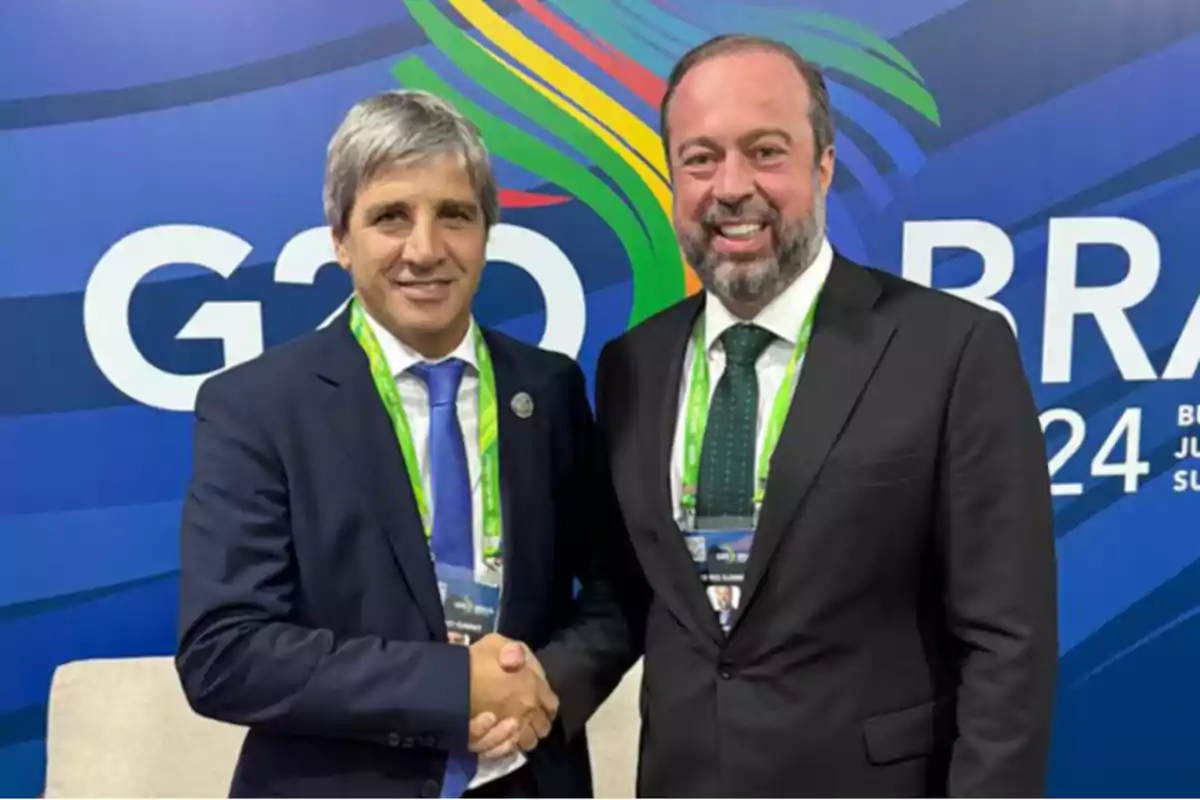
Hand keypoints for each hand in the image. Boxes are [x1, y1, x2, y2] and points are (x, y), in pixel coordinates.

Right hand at [469, 634, 558, 750]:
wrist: (448, 682)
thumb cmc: (474, 660)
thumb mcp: (496, 643)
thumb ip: (515, 651)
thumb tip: (520, 659)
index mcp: (532, 687)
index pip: (552, 704)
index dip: (547, 705)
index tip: (540, 704)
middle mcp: (527, 711)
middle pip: (543, 728)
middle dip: (538, 723)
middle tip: (528, 718)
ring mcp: (510, 729)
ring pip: (528, 742)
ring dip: (525, 736)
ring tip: (516, 729)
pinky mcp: (494, 742)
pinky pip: (507, 750)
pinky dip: (508, 746)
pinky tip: (503, 738)